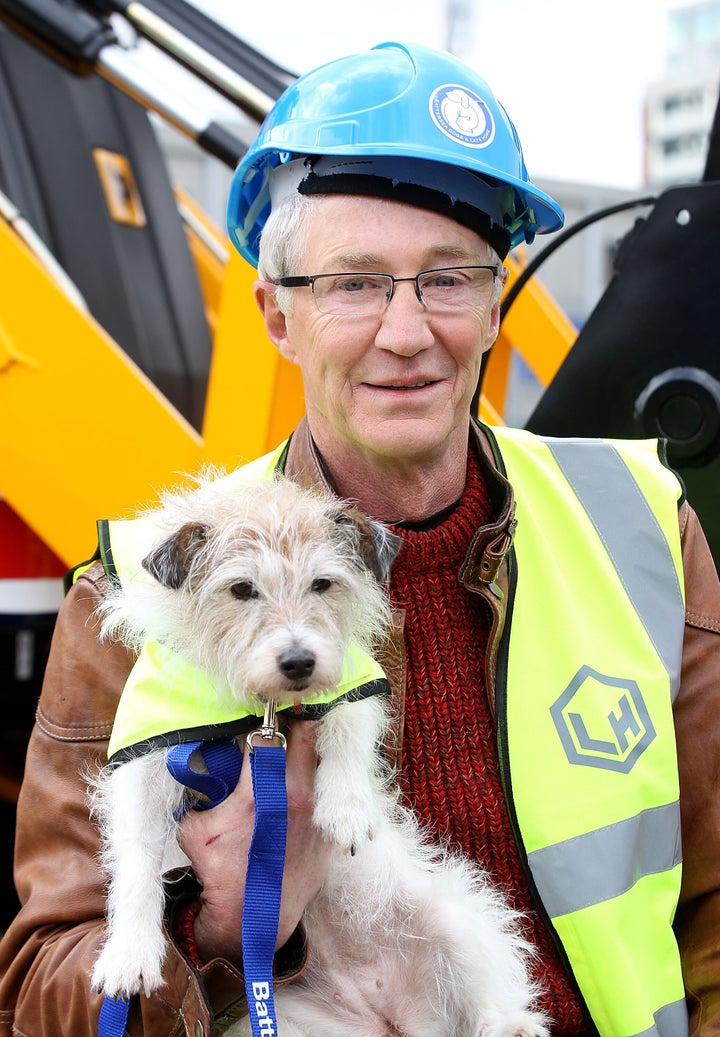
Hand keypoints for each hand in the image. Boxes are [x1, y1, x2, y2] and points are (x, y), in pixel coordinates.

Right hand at [178, 719, 331, 965]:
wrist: (251, 918)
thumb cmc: (218, 871)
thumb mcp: (194, 828)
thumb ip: (199, 790)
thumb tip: (201, 764)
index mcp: (259, 792)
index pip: (266, 734)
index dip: (264, 719)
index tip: (262, 712)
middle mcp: (294, 797)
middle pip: (305, 735)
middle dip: (296, 722)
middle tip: (288, 715)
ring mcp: (318, 814)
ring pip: (324, 761)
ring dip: (312, 750)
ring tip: (302, 742)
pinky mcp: (331, 832)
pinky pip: (334, 794)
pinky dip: (323, 783)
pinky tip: (312, 779)